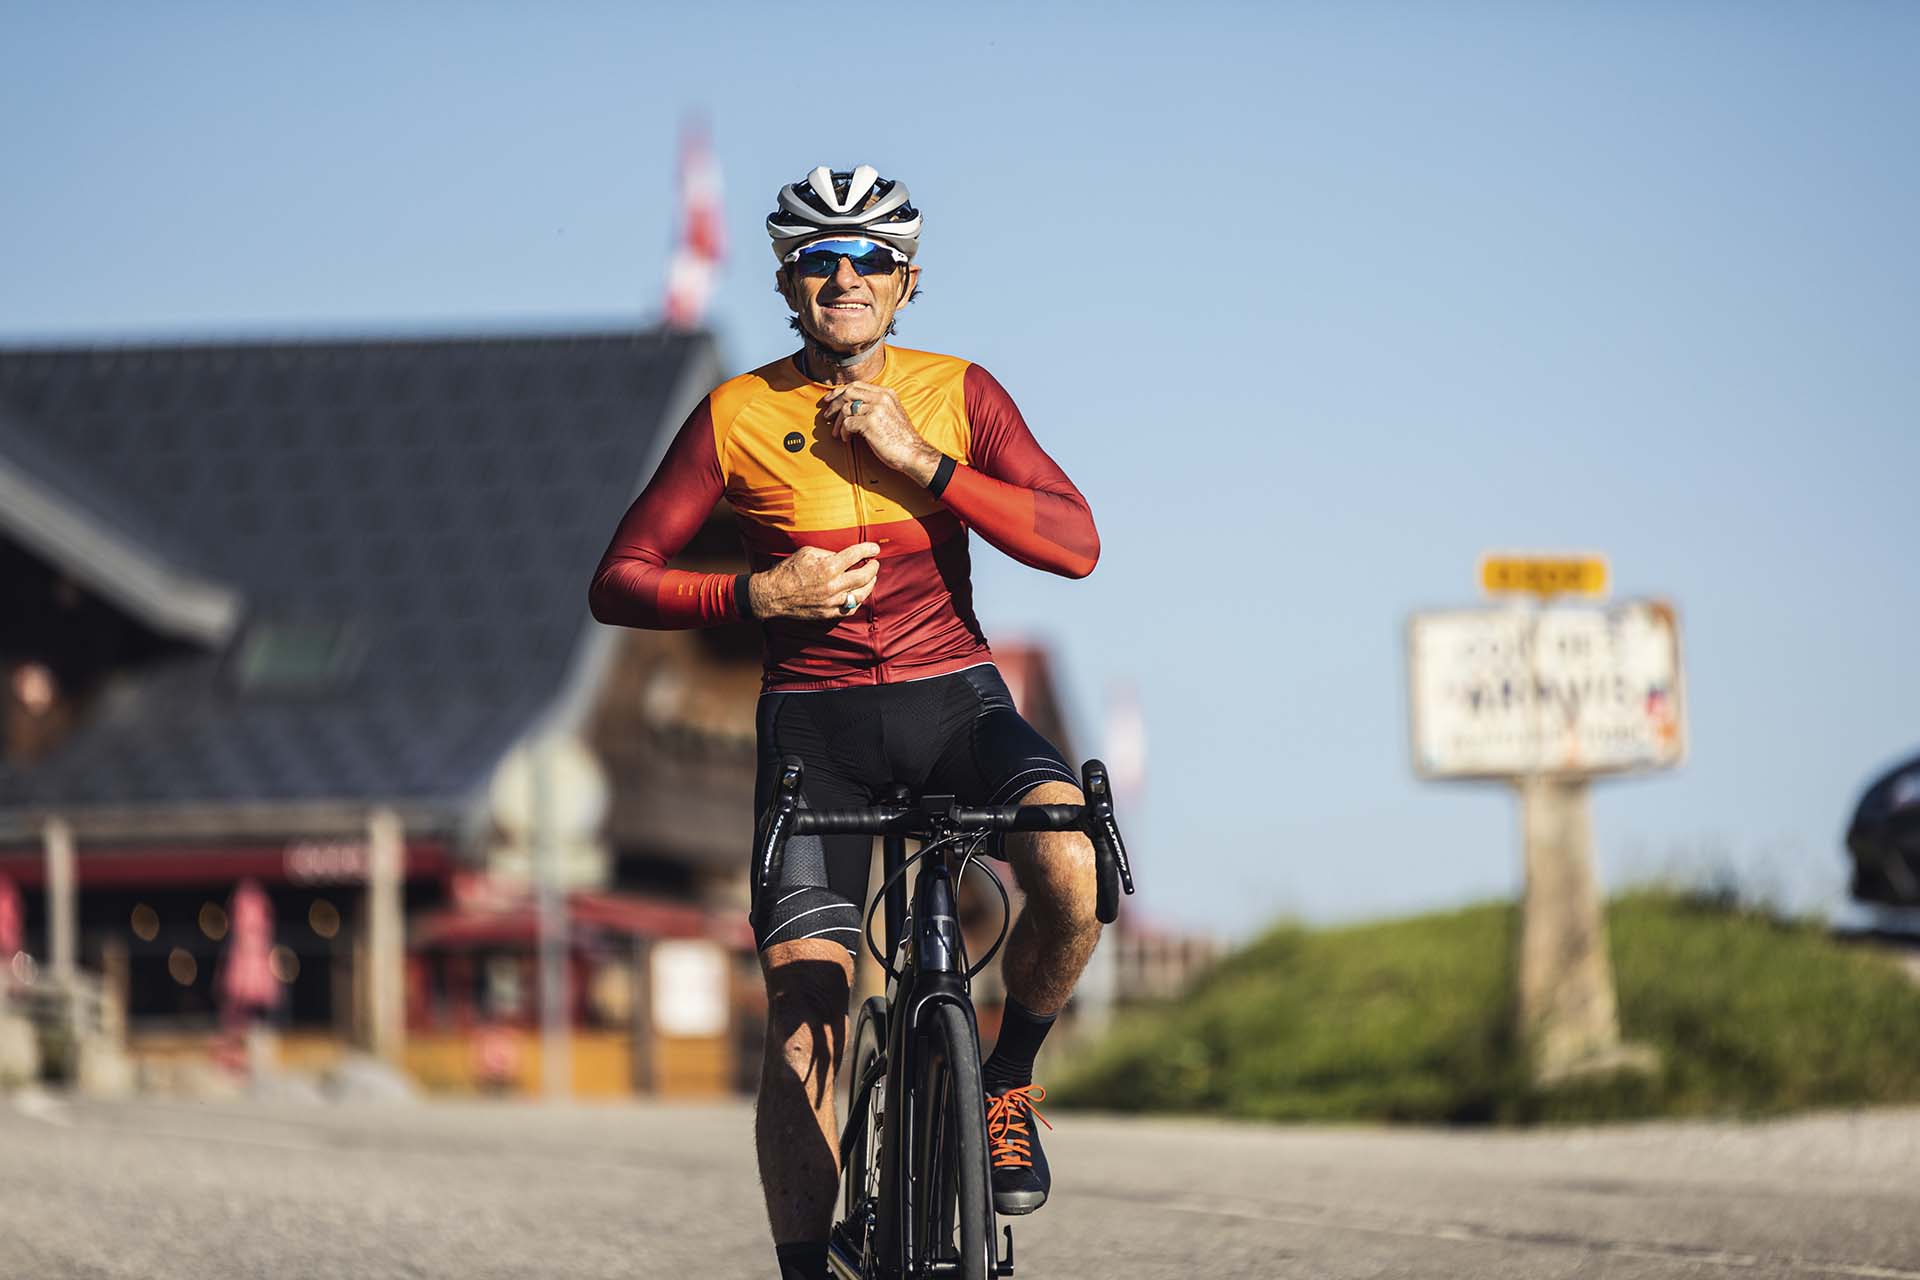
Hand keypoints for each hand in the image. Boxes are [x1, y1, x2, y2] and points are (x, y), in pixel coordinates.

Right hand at [747, 542, 880, 620]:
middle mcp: (833, 585)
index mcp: (828, 567)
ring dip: (870, 584)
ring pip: (861, 594)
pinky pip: (850, 608)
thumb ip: (828, 553)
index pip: (856, 555)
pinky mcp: (828, 613)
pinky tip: (859, 593)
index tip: (875, 548)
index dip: (868, 550)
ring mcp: (832, 602)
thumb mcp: (807, 553)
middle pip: (864, 576)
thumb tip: (844, 556)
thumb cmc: (788, 571)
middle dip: (873, 568)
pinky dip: (858, 599)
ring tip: (871, 578)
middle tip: (874, 563)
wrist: (773, 595)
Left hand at [820, 383, 942, 484]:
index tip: (831, 399)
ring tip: (835, 431)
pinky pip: (847, 423)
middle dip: (834, 402)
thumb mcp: (892, 414)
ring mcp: (875, 409)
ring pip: (845, 408)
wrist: (913, 452)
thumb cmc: (902, 439)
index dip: (840, 391)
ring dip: (836, 421)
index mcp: (887, 393)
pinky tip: (846, 439)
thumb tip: (854, 408)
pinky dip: (843, 432)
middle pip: (848, 392)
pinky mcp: (870, 423)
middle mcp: (881, 398)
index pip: (857, 385)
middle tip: (826, 414)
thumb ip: (877, 406)